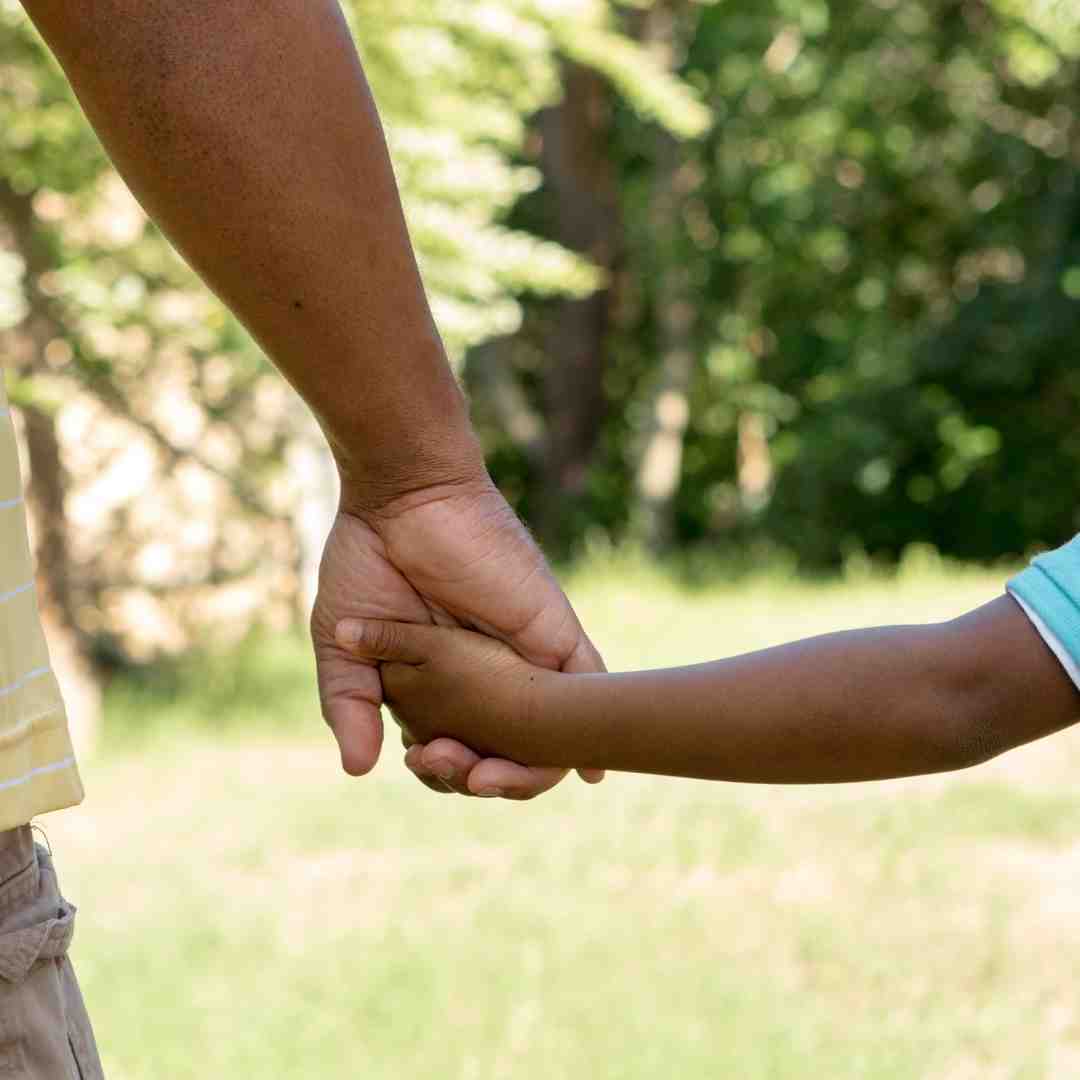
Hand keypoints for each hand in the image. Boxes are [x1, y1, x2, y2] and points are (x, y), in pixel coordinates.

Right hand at [309, 476, 604, 798]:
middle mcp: (486, 677)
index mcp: (441, 684)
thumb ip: (350, 706)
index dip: (444, 773)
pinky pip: (585, 684)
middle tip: (445, 763)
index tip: (418, 759)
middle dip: (481, 778)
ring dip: (527, 772)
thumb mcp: (342, 646)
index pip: (456, 751)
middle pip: (503, 753)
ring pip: (546, 734)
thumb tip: (358, 770)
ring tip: (487, 776)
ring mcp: (522, 657)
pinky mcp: (550, 631)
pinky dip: (590, 730)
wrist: (401, 497)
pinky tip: (591, 770)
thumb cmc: (366, 561)